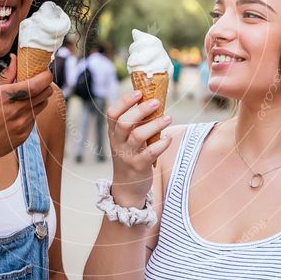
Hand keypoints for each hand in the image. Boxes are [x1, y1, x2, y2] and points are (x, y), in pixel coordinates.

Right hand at [0, 54, 53, 163]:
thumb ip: (5, 76)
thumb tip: (15, 60)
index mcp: (8, 96)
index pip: (39, 83)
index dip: (46, 76)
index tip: (44, 72)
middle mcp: (19, 110)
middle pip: (46, 93)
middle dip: (44, 85)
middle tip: (35, 83)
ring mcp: (23, 124)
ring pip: (42, 105)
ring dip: (38, 99)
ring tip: (24, 98)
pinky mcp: (25, 135)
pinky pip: (34, 119)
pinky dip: (30, 113)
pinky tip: (16, 114)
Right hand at [106, 90, 171, 205]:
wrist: (127, 187)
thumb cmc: (131, 155)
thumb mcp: (127, 139)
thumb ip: (136, 123)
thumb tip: (153, 100)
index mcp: (114, 132)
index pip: (112, 113)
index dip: (124, 101)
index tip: (139, 93)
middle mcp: (118, 142)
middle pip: (124, 122)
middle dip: (141, 110)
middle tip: (156, 102)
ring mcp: (127, 155)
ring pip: (137, 136)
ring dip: (155, 124)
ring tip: (168, 118)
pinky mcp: (139, 166)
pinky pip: (150, 153)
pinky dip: (161, 144)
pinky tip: (168, 139)